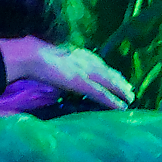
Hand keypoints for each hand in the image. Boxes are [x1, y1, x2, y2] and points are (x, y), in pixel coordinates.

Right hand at [0, 36, 133, 109]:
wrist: (30, 54)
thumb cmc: (34, 56)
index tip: (116, 75)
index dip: (107, 70)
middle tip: (130, 88)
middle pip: (106, 71)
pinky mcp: (81, 82)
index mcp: (75, 54)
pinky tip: (121, 107)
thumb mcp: (51, 58)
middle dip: (119, 80)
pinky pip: (101, 93)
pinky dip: (113, 100)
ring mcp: (84, 71)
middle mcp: (84, 60)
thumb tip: (60, 70)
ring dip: (121, 89)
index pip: (96, 62)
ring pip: (108, 82)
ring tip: (131, 97)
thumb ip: (60, 63)